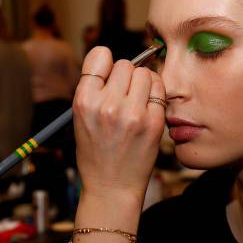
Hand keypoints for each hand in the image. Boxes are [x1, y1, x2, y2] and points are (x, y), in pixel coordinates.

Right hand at [73, 46, 165, 202]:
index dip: (106, 64)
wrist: (112, 186)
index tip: (109, 76)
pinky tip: (148, 107)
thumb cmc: (96, 151)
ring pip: (145, 73)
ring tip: (137, 100)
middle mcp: (107, 105)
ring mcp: (132, 114)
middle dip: (126, 76)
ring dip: (143, 82)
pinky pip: (160, 89)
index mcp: (84, 101)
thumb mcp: (82, 118)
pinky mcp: (153, 122)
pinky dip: (156, 93)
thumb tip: (114, 59)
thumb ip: (95, 88)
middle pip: (126, 64)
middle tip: (124, 95)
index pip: (100, 55)